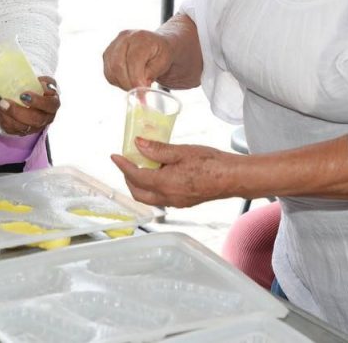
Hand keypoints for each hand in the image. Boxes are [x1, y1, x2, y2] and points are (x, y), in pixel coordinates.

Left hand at [0, 76, 58, 135]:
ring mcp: (34, 127)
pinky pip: (12, 130)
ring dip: (9, 116)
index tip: (24, 94)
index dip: (39, 101)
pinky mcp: (22, 132)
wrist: (27, 98)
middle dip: (19, 111)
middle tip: (6, 101)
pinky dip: (5, 120)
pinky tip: (1, 111)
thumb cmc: (35, 89)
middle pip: (36, 120)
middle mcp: (46, 119)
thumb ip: (44, 82)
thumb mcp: (41, 82)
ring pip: (23, 127)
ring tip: (1, 104)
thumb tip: (42, 84)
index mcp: (53, 105)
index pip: (50, 105)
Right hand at [102, 30, 173, 89]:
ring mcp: (113, 45)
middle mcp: (124, 38)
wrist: (156, 44)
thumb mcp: (164, 61)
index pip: (133, 61)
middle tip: (139, 93)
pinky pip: (108, 73)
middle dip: (128, 84)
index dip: (136, 79)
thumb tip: (139, 87)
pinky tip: (129, 81)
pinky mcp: (107, 54)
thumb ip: (151, 73)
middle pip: (118, 66)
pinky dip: (117, 82)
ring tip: (136, 85)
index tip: (142, 93)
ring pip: (111, 71)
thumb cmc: (161, 52)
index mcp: (140, 37)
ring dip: (123, 84)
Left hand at [110, 140, 237, 207]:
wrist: (233, 177)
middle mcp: (168, 197)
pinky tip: (158, 174)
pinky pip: (161, 198)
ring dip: (140, 185)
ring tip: (140, 167)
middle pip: (138, 193)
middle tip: (125, 163)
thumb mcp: (181, 151)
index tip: (115, 156)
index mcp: (164, 184)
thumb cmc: (210, 162)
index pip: (135, 176)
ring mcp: (176, 202)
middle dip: (128, 179)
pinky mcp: (184, 202)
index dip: (123, 166)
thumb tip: (138, 144)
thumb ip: (157, 149)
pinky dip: (152, 188)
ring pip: (149, 198)